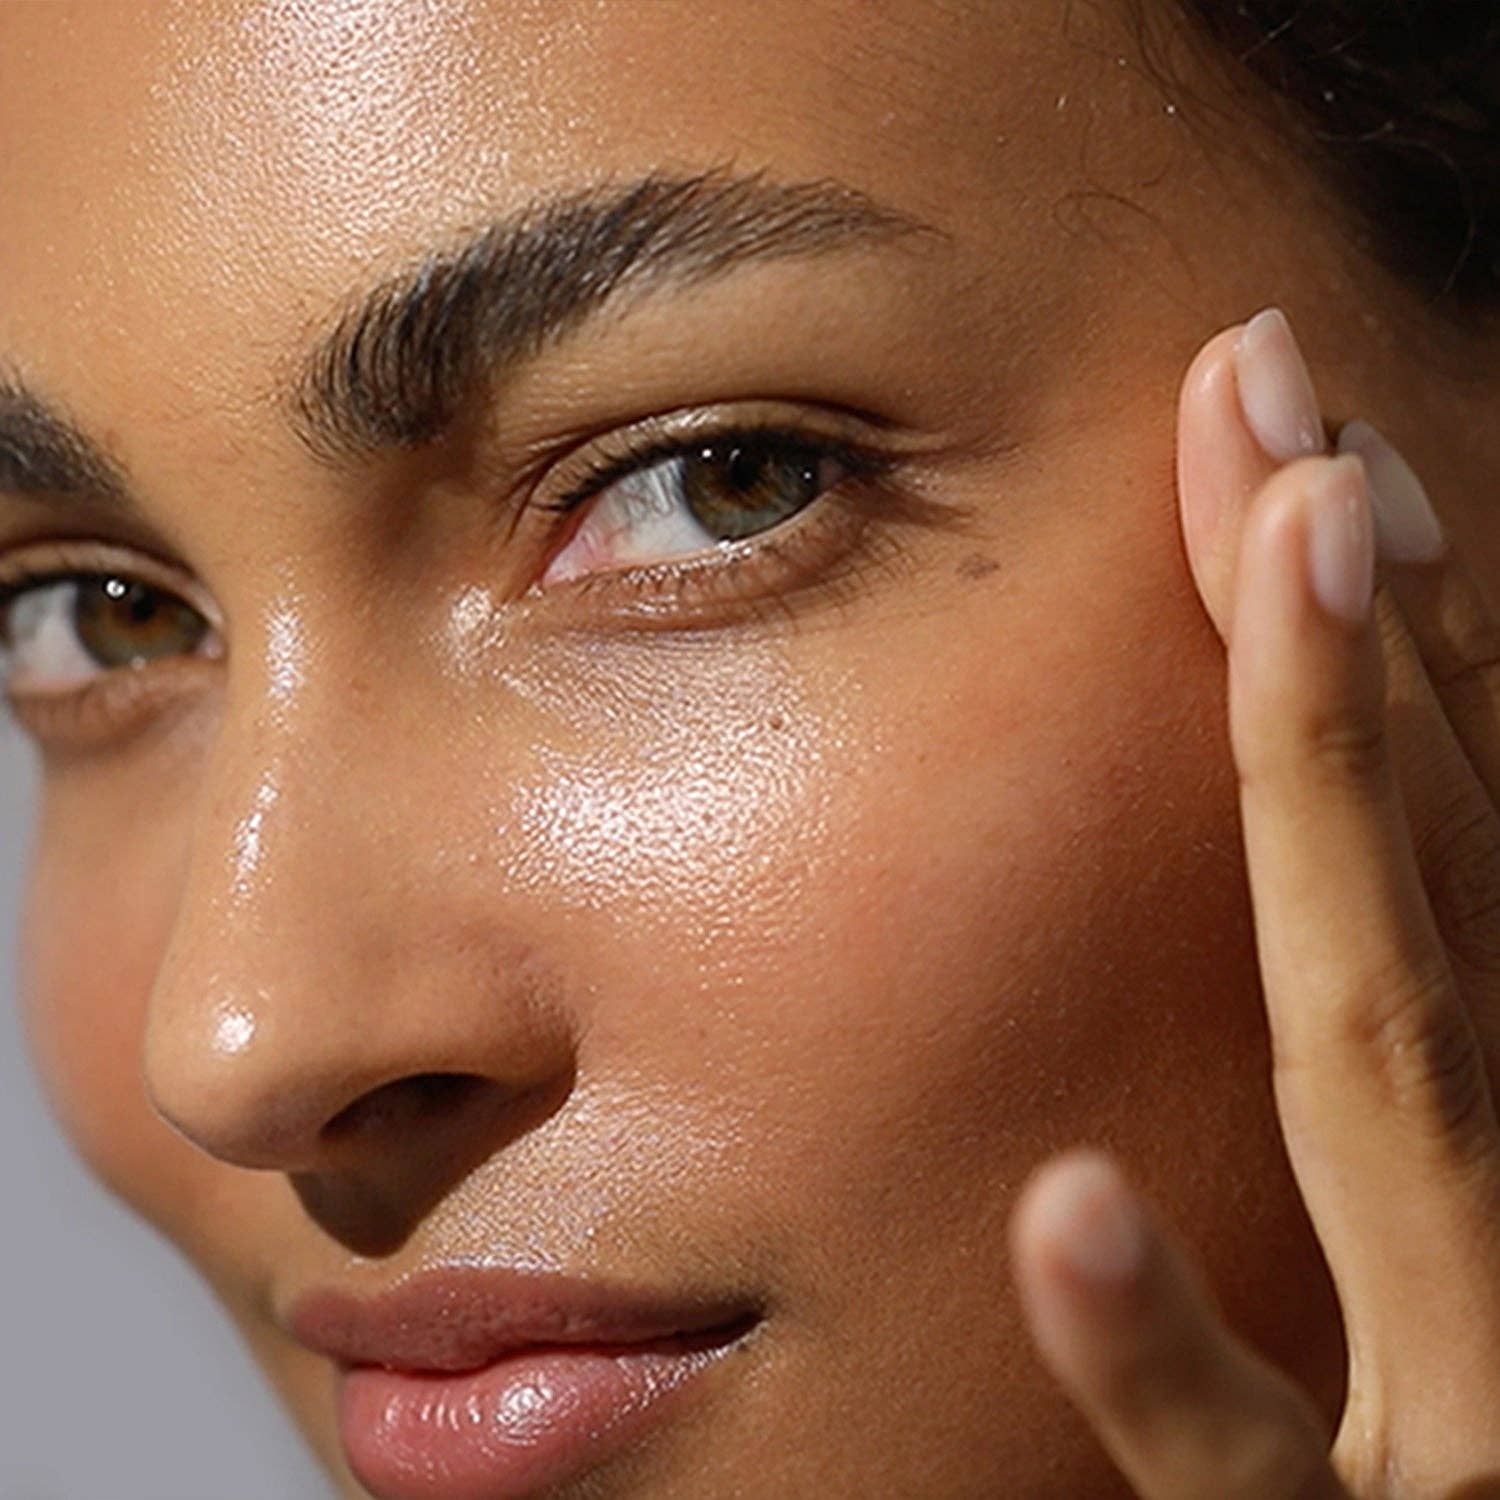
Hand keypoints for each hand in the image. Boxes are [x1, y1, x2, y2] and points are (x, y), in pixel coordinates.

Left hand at [1006, 308, 1499, 1497]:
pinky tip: (1064, 1207)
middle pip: (1422, 883)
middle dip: (1360, 638)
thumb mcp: (1449, 1266)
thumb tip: (1368, 843)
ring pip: (1389, 1075)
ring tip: (1291, 553)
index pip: (1440, 857)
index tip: (1304, 461)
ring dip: (1343, 809)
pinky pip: (1245, 1472)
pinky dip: (1168, 1355)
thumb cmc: (1462, 1446)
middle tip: (1283, 394)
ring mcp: (1461, 1405)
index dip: (1385, 656)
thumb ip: (1401, 1086)